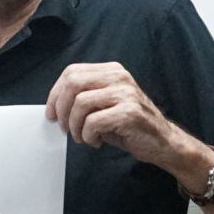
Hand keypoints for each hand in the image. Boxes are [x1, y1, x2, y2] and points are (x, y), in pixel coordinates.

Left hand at [45, 62, 179, 165]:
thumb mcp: (104, 105)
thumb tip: (53, 107)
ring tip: (82, 137)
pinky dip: (88, 136)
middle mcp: (119, 77)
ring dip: (75, 126)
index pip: (71, 72)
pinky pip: (94, 122)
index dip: (55, 94)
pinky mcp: (130, 112)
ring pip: (81, 103)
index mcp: (111, 71)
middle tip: (64, 128)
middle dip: (61, 109)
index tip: (51, 114)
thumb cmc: (128, 125)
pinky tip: (96, 141)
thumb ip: (83, 98)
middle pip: (73, 83)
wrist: (161, 142)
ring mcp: (126, 93)